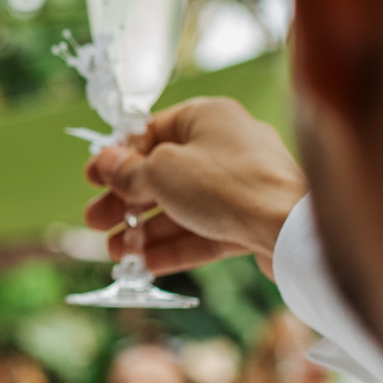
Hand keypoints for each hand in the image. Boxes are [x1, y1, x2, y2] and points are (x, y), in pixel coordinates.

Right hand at [84, 97, 306, 277]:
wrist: (289, 228)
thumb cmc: (227, 185)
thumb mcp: (163, 173)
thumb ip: (129, 171)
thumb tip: (105, 161)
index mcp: (207, 118)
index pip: (152, 132)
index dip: (119, 157)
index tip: (93, 178)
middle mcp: (226, 146)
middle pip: (164, 173)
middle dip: (126, 201)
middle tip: (96, 221)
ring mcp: (240, 185)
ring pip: (182, 207)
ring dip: (146, 230)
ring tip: (116, 253)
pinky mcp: (250, 220)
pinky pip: (204, 231)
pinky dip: (175, 246)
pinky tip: (146, 265)